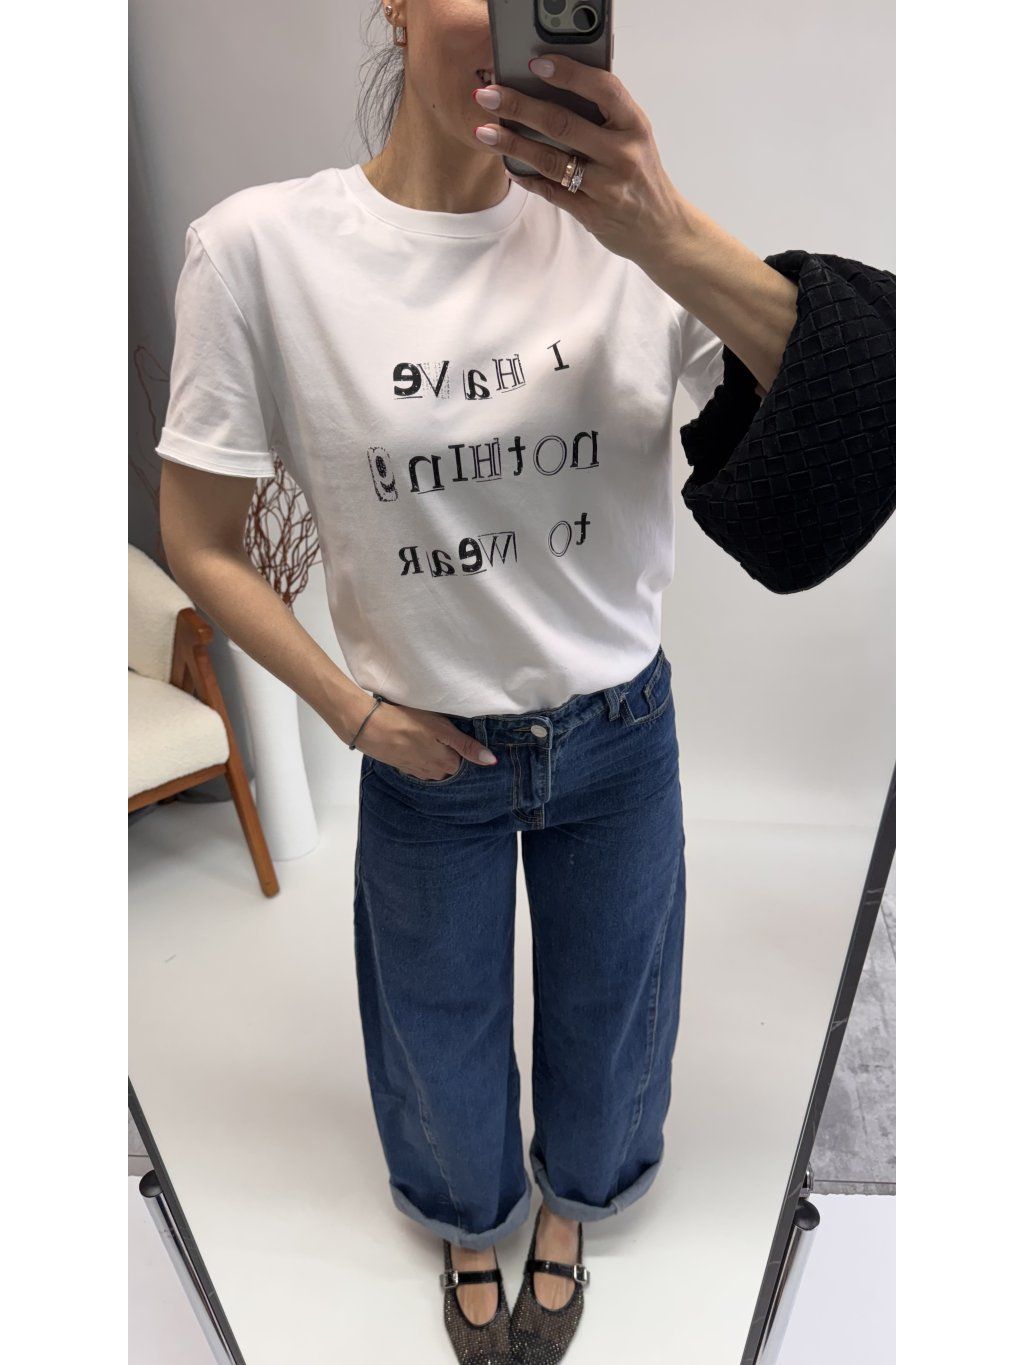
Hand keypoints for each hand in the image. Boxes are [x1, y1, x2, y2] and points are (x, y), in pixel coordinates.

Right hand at [353, 698, 497, 780]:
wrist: (368, 726)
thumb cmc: (407, 722)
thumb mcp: (441, 729)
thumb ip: (466, 745)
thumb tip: (491, 761)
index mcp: (446, 764)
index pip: (466, 764)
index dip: (467, 752)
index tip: (463, 739)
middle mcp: (432, 773)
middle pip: (450, 768)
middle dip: (452, 756)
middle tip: (449, 738)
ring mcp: (415, 771)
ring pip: (434, 767)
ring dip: (436, 757)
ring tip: (433, 739)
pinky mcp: (401, 766)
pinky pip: (419, 765)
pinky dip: (421, 756)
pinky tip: (417, 743)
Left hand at [472, 53, 684, 269]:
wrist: (661, 228)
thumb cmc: (641, 174)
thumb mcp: (636, 137)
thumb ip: (605, 115)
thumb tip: (553, 89)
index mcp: (634, 125)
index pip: (602, 89)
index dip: (568, 73)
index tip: (537, 63)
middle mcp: (622, 154)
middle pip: (563, 124)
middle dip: (520, 106)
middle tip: (488, 95)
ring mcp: (606, 187)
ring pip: (551, 160)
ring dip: (513, 143)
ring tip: (485, 132)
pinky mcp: (592, 213)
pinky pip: (552, 192)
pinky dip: (527, 178)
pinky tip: (509, 166)